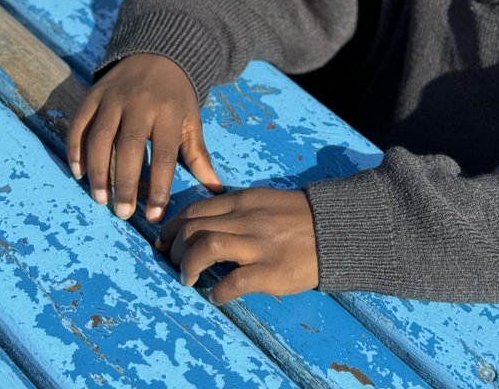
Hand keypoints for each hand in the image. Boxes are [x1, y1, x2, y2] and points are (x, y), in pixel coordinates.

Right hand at [66, 52, 221, 221]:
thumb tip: (216, 190)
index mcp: (168, 112)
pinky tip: (78, 172)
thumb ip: (199, 156)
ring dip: (97, 170)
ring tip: (100, 199)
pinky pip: (79, 122)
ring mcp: (114, 97)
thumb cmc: (176, 96)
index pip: (163, 155)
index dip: (158, 187)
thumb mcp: (191, 121)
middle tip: (122, 213)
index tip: (154, 216)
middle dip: (124, 183)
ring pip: (99, 136)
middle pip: (129, 147)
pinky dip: (75, 147)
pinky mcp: (94, 93)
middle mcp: (140, 103)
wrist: (160, 53)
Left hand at [156, 186, 318, 303]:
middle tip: (173, 264)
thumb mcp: (262, 201)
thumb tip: (203, 225)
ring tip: (187, 279)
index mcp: (242, 201)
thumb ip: (235, 210)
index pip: (194, 209)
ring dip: (188, 265)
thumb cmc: (297, 217)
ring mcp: (258, 244)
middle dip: (174, 249)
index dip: (171, 227)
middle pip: (193, 228)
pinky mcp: (271, 270)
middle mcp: (245, 218)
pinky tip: (216, 296)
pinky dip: (218, 292)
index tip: (163, 242)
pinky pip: (234, 281)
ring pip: (207, 246)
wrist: (335, 229)